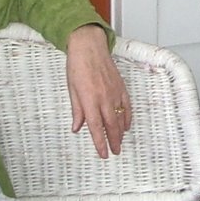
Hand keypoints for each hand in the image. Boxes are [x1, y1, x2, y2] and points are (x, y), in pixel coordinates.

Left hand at [66, 24, 129, 157]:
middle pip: (111, 126)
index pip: (96, 127)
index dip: (100, 143)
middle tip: (114, 152)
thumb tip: (77, 128)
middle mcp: (104, 98)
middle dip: (113, 141)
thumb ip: (77, 111)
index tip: (103, 154)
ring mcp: (114, 93)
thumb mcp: (72, 90)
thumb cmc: (77, 66)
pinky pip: (127, 106)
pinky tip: (126, 126)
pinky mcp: (121, 87)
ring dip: (120, 132)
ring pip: (120, 118)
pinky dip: (127, 117)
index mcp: (89, 100)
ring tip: (120, 143)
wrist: (89, 47)